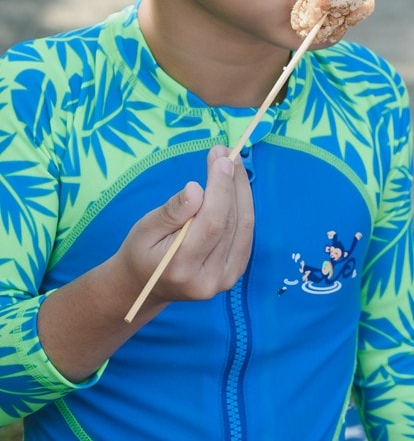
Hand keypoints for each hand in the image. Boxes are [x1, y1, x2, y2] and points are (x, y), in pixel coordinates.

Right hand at [120, 146, 252, 308]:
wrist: (144, 287)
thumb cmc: (141, 253)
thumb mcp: (145, 229)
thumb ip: (172, 211)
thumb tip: (196, 188)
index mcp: (181, 267)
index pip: (212, 223)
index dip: (221, 188)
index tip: (221, 158)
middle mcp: (209, 278)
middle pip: (231, 223)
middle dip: (232, 183)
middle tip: (228, 153)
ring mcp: (225, 279)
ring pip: (244, 226)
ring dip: (242, 191)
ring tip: (233, 163)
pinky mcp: (234, 274)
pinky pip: (246, 234)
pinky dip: (243, 206)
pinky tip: (236, 186)